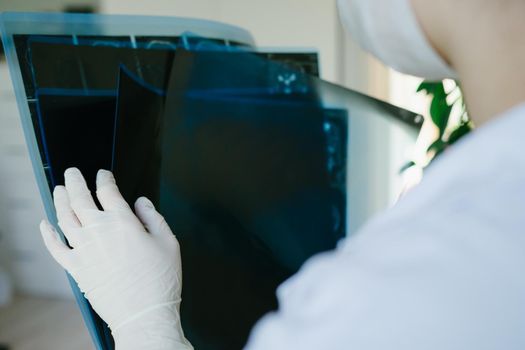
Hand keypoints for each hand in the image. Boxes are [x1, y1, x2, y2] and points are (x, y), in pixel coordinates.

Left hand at [40, 168, 192, 349]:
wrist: (144, 313)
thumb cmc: (160, 280)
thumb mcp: (169, 242)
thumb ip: (154, 217)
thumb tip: (141, 203)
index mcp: (123, 222)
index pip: (108, 191)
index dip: (105, 179)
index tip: (103, 175)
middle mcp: (99, 231)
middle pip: (79, 198)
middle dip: (74, 181)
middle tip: (72, 173)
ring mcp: (83, 249)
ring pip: (64, 217)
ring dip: (59, 200)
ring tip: (59, 190)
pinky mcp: (75, 268)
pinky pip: (54, 247)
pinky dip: (47, 233)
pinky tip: (45, 224)